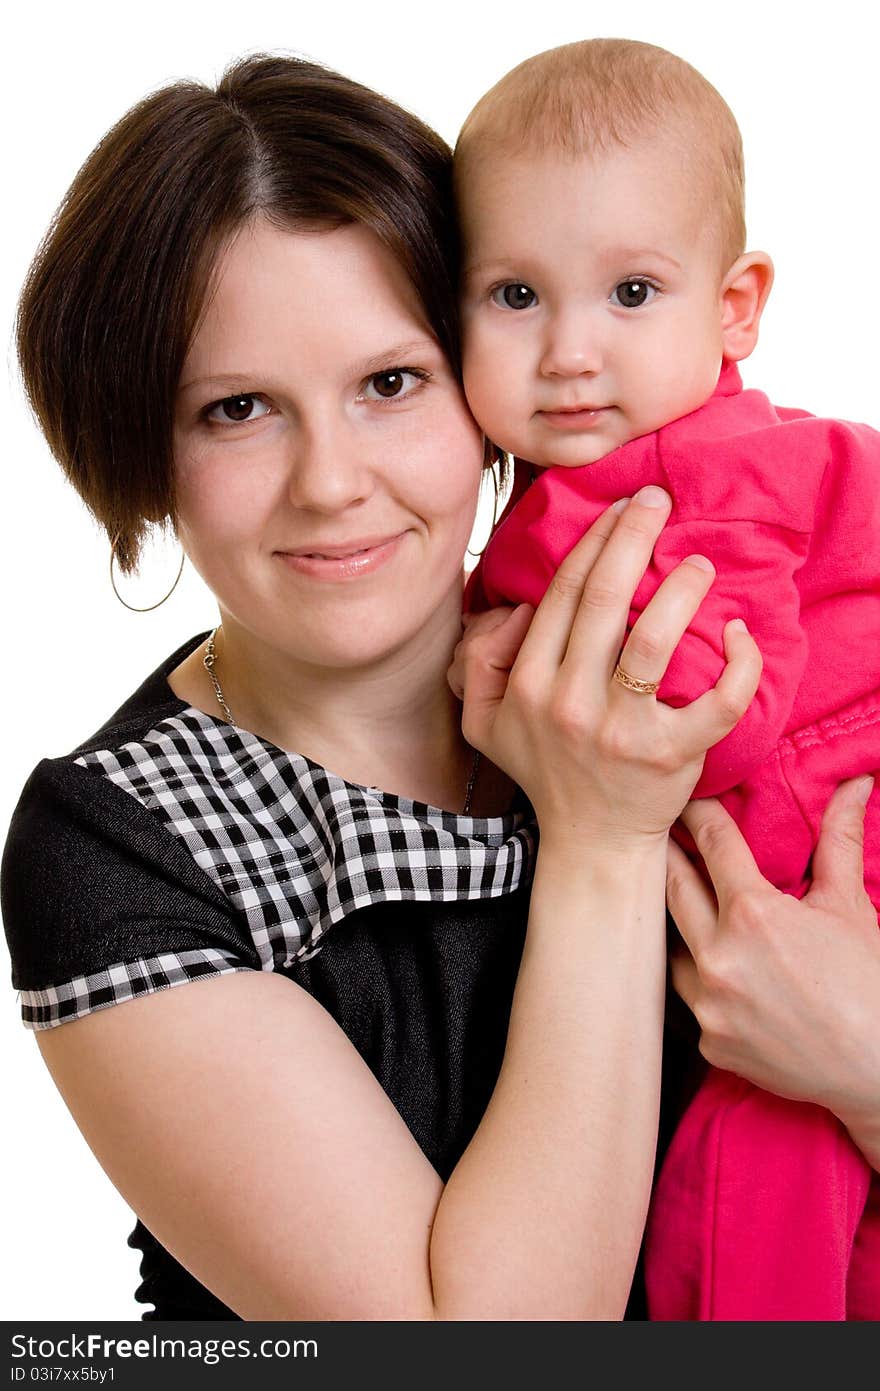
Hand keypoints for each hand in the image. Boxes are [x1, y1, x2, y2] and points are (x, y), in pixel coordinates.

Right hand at [457, 487, 761, 849]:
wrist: (593, 841)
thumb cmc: (546, 770)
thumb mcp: (485, 721)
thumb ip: (482, 661)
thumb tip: (516, 610)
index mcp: (529, 685)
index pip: (562, 595)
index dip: (593, 542)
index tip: (618, 508)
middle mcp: (571, 702)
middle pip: (603, 598)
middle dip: (633, 536)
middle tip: (658, 500)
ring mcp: (623, 729)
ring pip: (654, 638)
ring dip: (681, 587)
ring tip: (698, 560)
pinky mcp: (673, 754)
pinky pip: (717, 701)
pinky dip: (737, 663)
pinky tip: (737, 631)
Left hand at [668, 779, 879, 1147]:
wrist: (879, 1071)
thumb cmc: (869, 985)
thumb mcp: (850, 905)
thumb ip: (839, 839)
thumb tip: (853, 783)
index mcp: (753, 914)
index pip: (712, 845)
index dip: (699, 814)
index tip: (687, 799)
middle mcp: (719, 957)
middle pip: (672, 887)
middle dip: (669, 856)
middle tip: (663, 834)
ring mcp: (708, 1004)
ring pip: (671, 945)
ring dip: (679, 922)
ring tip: (682, 901)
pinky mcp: (708, 1041)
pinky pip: (689, 997)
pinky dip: (699, 979)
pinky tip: (712, 966)